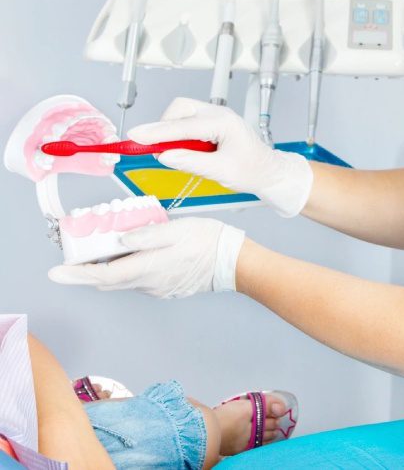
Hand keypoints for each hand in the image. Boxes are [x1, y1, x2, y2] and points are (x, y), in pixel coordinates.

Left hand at [48, 218, 244, 298]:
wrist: (233, 263)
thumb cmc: (209, 241)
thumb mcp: (179, 229)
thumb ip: (147, 235)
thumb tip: (120, 239)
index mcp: (148, 268)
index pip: (103, 274)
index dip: (76, 274)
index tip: (56, 272)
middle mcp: (148, 284)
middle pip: (107, 281)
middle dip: (86, 271)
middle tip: (74, 255)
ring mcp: (157, 289)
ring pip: (122, 280)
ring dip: (108, 268)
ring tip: (104, 247)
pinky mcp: (166, 288)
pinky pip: (138, 280)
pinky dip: (127, 268)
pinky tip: (133, 252)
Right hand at [128, 98, 313, 217]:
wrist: (269, 171)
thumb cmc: (252, 170)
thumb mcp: (221, 171)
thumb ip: (192, 162)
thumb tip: (165, 156)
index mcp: (224, 123)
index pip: (184, 126)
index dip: (157, 132)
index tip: (135, 136)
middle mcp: (219, 114)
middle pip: (180, 109)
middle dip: (163, 127)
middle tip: (153, 150)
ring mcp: (216, 116)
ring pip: (182, 112)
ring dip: (170, 130)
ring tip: (171, 153)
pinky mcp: (212, 122)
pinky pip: (188, 121)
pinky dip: (178, 133)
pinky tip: (180, 150)